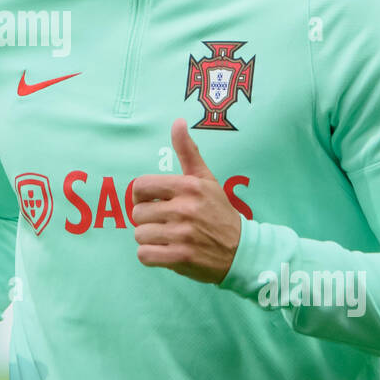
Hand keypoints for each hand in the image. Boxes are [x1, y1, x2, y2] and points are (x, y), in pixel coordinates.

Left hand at [129, 118, 242, 283]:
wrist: (241, 250)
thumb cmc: (219, 212)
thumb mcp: (206, 179)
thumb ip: (188, 152)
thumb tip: (178, 122)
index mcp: (189, 187)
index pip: (141, 186)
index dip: (142, 195)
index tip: (154, 201)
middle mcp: (185, 209)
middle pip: (138, 213)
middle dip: (148, 219)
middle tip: (166, 222)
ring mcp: (182, 235)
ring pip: (139, 234)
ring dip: (150, 238)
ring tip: (168, 237)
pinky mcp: (180, 258)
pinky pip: (144, 255)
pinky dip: (151, 255)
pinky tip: (166, 251)